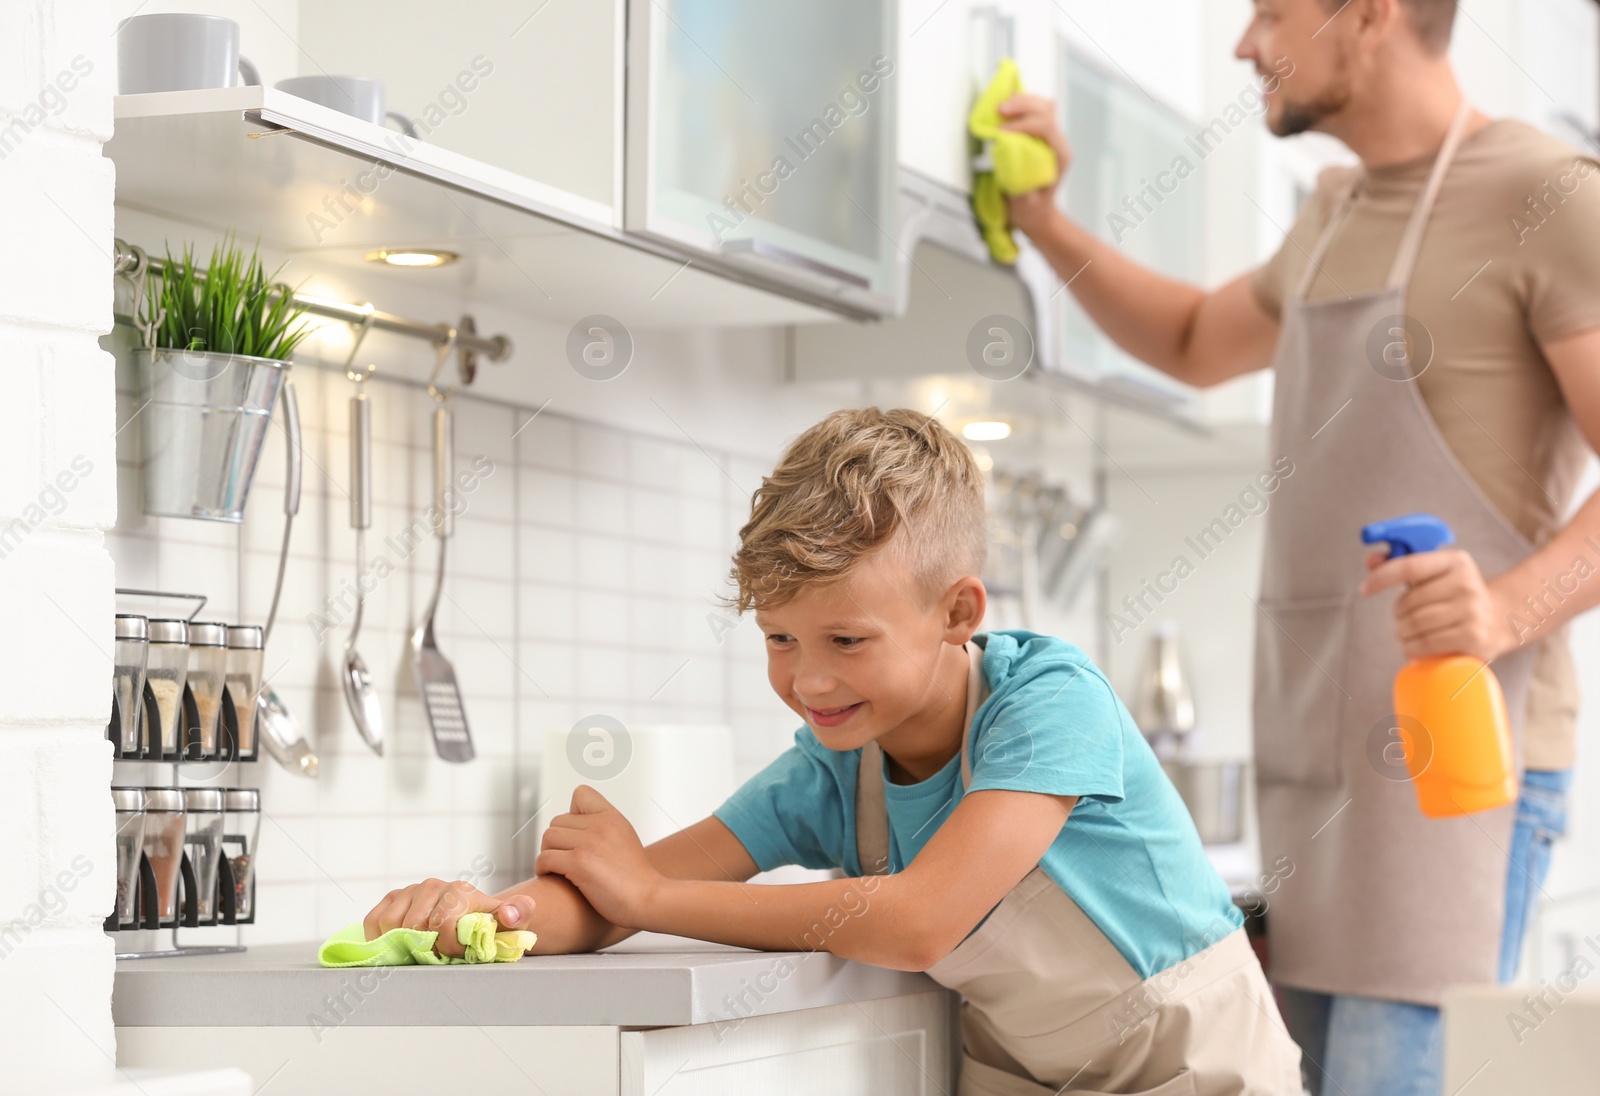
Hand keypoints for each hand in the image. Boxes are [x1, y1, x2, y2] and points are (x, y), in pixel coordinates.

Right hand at [362, 878, 534, 959]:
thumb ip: (518, 915)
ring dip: (402, 944)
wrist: (473, 915)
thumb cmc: (488, 924)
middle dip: (425, 948)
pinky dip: (380, 938)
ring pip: (391, 924)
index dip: (446, 947)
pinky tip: (399, 944)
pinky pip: (375, 922)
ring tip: (421, 949)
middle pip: (413, 927)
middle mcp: (433, 886)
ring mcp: (410, 890)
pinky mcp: (392, 898)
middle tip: (437, 954)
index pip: (441, 923)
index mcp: (459, 891)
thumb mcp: (510, 921)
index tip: (455, 954)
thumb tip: (509, 914)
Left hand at [535, 785, 662, 929]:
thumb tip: (574, 829)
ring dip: (547, 853)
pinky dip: (542, 868)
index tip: (576, 835)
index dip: (572, 813)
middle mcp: (601, 825)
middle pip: (557, 821)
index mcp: (612, 817)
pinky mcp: (579, 863)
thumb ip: (603, 828)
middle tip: (562, 857)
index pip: (581, 794)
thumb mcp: (624, 838)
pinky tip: (551, 876)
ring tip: (555, 867)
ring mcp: (589, 843)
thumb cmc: (635, 878)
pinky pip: (545, 858)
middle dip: (556, 841)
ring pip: (548, 838)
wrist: (648, 899)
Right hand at [997, 93, 1070, 235]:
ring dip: (1021, 101)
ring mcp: (1051, 136)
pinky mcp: (1040, 134)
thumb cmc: (1031, 209)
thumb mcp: (1025, 204)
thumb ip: (1020, 182)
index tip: (1001, 132)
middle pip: (1046, 110)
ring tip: (1002, 107)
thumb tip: (1009, 157)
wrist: (1036, 212)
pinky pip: (1035, 110)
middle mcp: (1058, 142)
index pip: (1046, 127)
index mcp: (1059, 156)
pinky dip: (1020, 105)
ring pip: (1042, 105)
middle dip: (1022, 106)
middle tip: (999, 110)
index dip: (1023, 125)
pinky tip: (1007, 109)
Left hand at [1359, 547, 1519, 660]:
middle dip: (1397, 613)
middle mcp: (1466, 583)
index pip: (1409, 567)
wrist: (1499, 620)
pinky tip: (1414, 646)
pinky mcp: (1473, 636)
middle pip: (1409, 601)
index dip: (1381, 577)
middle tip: (1402, 618)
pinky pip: (1427, 643)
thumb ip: (1402, 565)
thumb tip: (1370, 561)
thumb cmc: (1456, 596)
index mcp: (1455, 561)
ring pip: (1415, 624)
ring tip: (1406, 633)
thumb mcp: (1435, 575)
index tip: (1365, 589)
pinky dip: (1413, 647)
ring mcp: (1472, 610)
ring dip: (1402, 632)